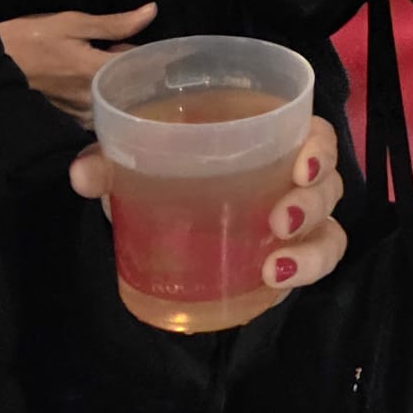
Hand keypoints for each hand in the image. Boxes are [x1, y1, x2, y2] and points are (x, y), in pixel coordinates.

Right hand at [0, 4, 156, 125]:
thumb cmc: (29, 39)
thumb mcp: (70, 23)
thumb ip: (114, 24)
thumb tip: (151, 12)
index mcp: (97, 72)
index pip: (142, 67)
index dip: (146, 54)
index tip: (140, 45)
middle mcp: (94, 99)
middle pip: (132, 86)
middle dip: (133, 70)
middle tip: (118, 53)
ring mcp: (82, 115)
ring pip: (117, 100)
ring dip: (118, 85)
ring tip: (106, 68)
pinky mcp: (72, 122)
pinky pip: (101, 111)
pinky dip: (103, 98)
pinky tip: (93, 84)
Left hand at [69, 116, 349, 289]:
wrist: (162, 210)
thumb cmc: (165, 165)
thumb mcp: (138, 157)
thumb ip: (111, 160)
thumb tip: (84, 176)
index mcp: (269, 135)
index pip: (314, 133)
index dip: (319, 148)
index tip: (299, 167)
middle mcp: (293, 174)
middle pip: (326, 183)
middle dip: (312, 203)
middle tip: (278, 221)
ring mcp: (296, 217)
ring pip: (328, 226)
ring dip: (311, 247)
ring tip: (274, 266)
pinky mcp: (289, 253)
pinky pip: (316, 260)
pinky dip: (303, 270)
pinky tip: (275, 279)